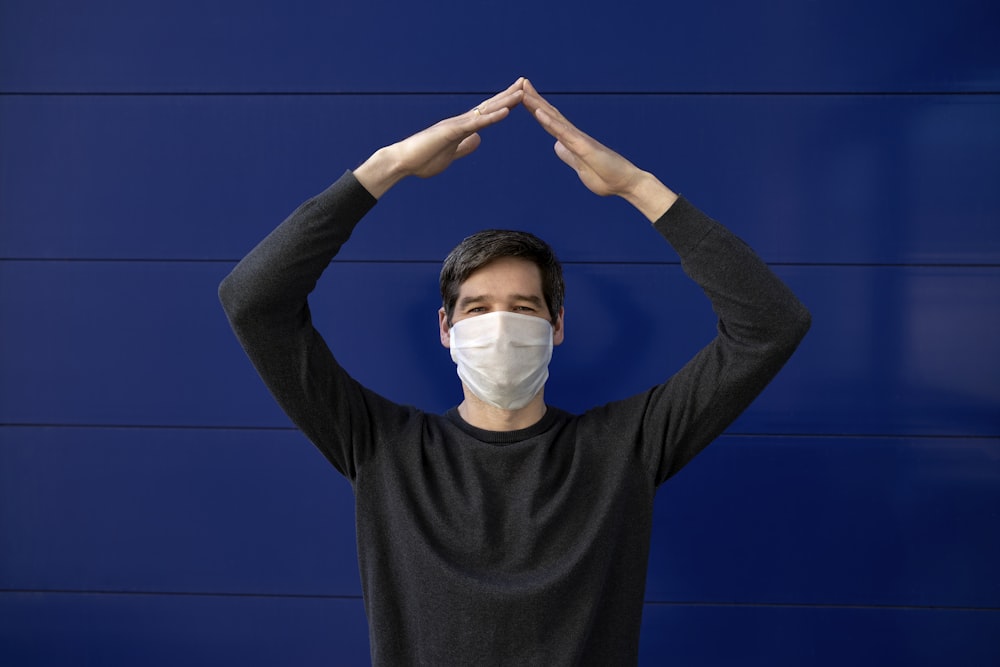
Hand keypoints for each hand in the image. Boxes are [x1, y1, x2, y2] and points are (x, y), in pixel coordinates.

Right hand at [355, 78, 524, 197]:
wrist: (401, 162)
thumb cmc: (421, 160)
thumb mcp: (450, 154)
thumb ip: (464, 146)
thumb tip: (478, 140)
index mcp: (461, 128)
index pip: (486, 114)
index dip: (502, 105)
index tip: (518, 96)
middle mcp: (460, 122)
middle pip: (489, 107)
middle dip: (508, 95)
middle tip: (525, 82)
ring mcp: (456, 125)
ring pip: (485, 111)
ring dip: (505, 101)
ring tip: (522, 92)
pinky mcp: (451, 131)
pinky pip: (476, 123)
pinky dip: (492, 117)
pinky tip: (506, 111)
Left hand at [522, 79, 676, 220]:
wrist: (626, 183)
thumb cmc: (606, 177)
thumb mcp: (580, 167)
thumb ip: (568, 155)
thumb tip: (557, 146)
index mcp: (571, 141)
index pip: (550, 122)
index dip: (536, 109)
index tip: (523, 97)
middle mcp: (574, 136)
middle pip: (550, 114)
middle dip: (534, 99)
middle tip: (520, 82)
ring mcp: (578, 139)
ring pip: (554, 118)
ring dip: (537, 104)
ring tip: (523, 89)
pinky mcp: (583, 147)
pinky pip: (563, 132)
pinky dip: (550, 121)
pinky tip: (538, 111)